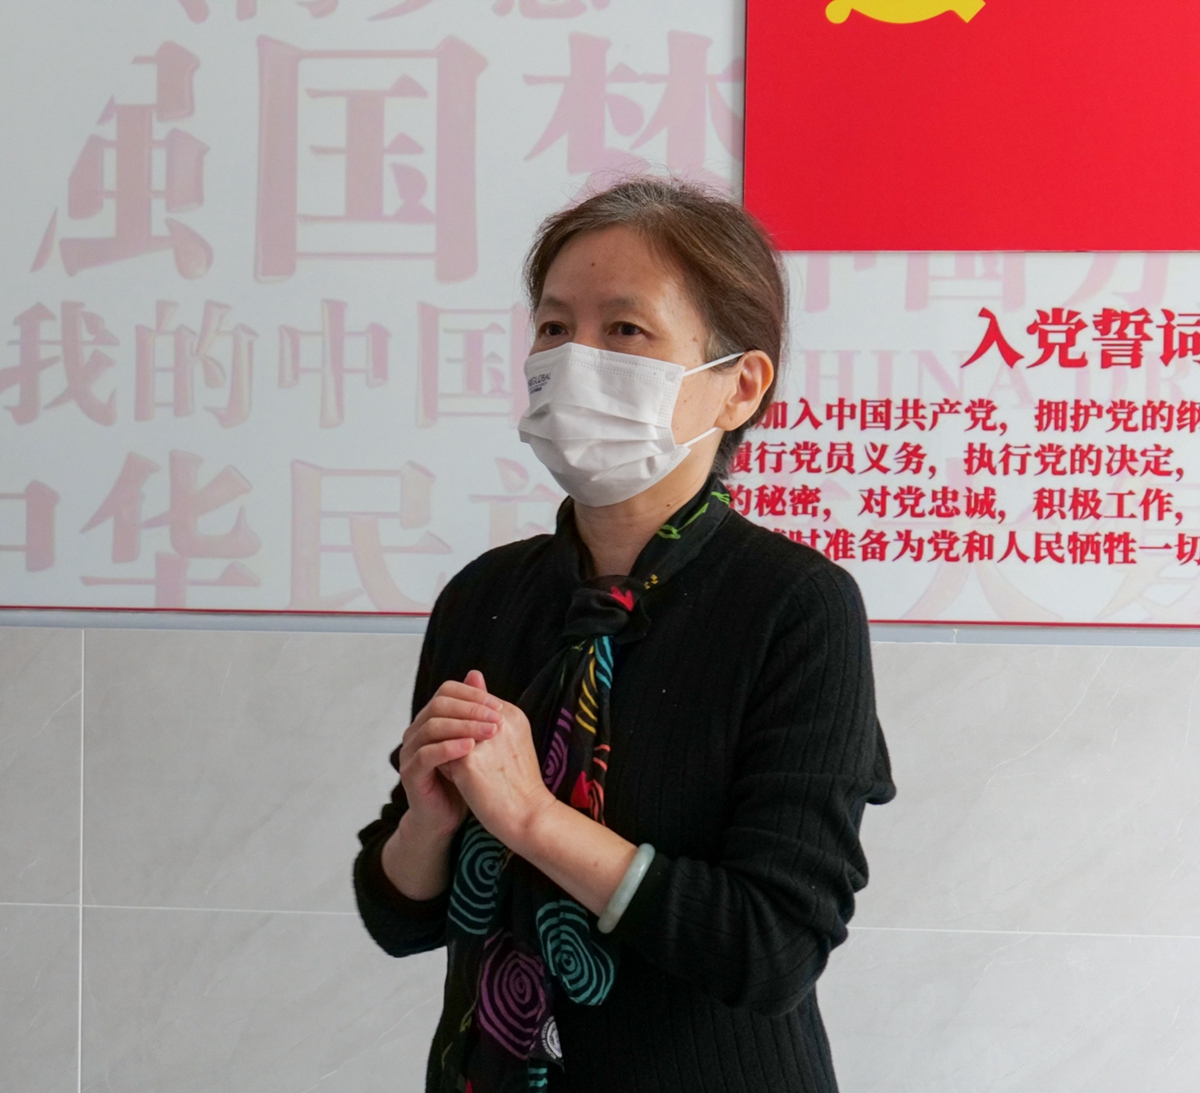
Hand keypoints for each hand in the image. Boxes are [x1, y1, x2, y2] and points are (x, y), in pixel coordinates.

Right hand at [397, 670, 504, 838]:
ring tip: (491, 732)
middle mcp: (415, 731)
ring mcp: (410, 752)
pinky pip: (427, 754)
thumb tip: (476, 673)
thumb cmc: (464, 779)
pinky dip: (450, 748)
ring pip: (432, 727)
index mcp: (429, 719)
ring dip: (464, 726)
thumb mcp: (474, 741)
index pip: (446, 692)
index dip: (472, 695)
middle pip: (439, 705)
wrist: (448, 818)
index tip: (499, 705)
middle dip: (472, 709)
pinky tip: (471, 748)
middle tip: (498, 717)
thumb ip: (473, 712)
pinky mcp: (410, 774)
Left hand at [440, 676, 554, 852]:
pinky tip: (453, 778)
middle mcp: (498, 722)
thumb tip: (472, 676)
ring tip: (458, 765)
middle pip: (460, 714)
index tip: (471, 742)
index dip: (466, 722)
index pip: (476, 704)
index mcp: (512, 714)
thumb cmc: (520, 782)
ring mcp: (483, 740)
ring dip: (447, 745)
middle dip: (453, 730)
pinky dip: (444, 763)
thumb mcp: (511, 739)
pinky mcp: (468, 761)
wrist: (528, 815)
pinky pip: (442, 753)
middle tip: (461, 754)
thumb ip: (488, 713)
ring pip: (448, 732)